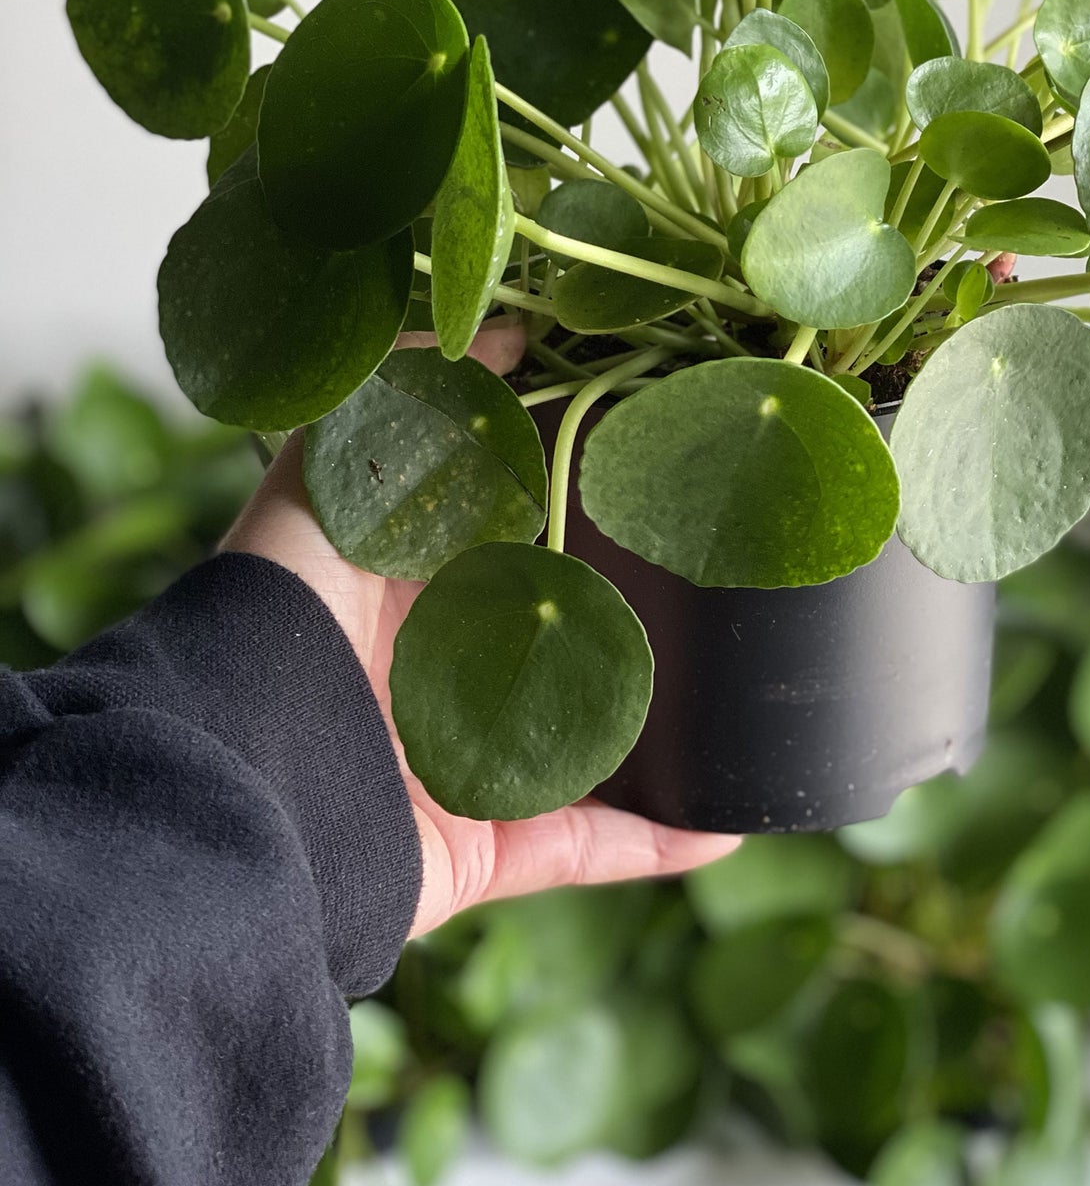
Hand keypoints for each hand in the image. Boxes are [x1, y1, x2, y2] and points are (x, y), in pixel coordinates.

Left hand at [222, 323, 738, 934]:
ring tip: (752, 705)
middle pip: (558, 642)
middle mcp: (440, 678)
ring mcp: (466, 769)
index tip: (663, 472)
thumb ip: (396, 402)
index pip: (512, 538)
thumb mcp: (327, 482)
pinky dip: (661, 841)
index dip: (582, 507)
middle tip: (731, 583)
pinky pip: (589, 848)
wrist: (242, 783)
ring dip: (665, 736)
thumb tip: (506, 333)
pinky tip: (735, 819)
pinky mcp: (483, 852)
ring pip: (588, 747)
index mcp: (408, 591)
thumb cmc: (280, 618)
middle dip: (635, 620)